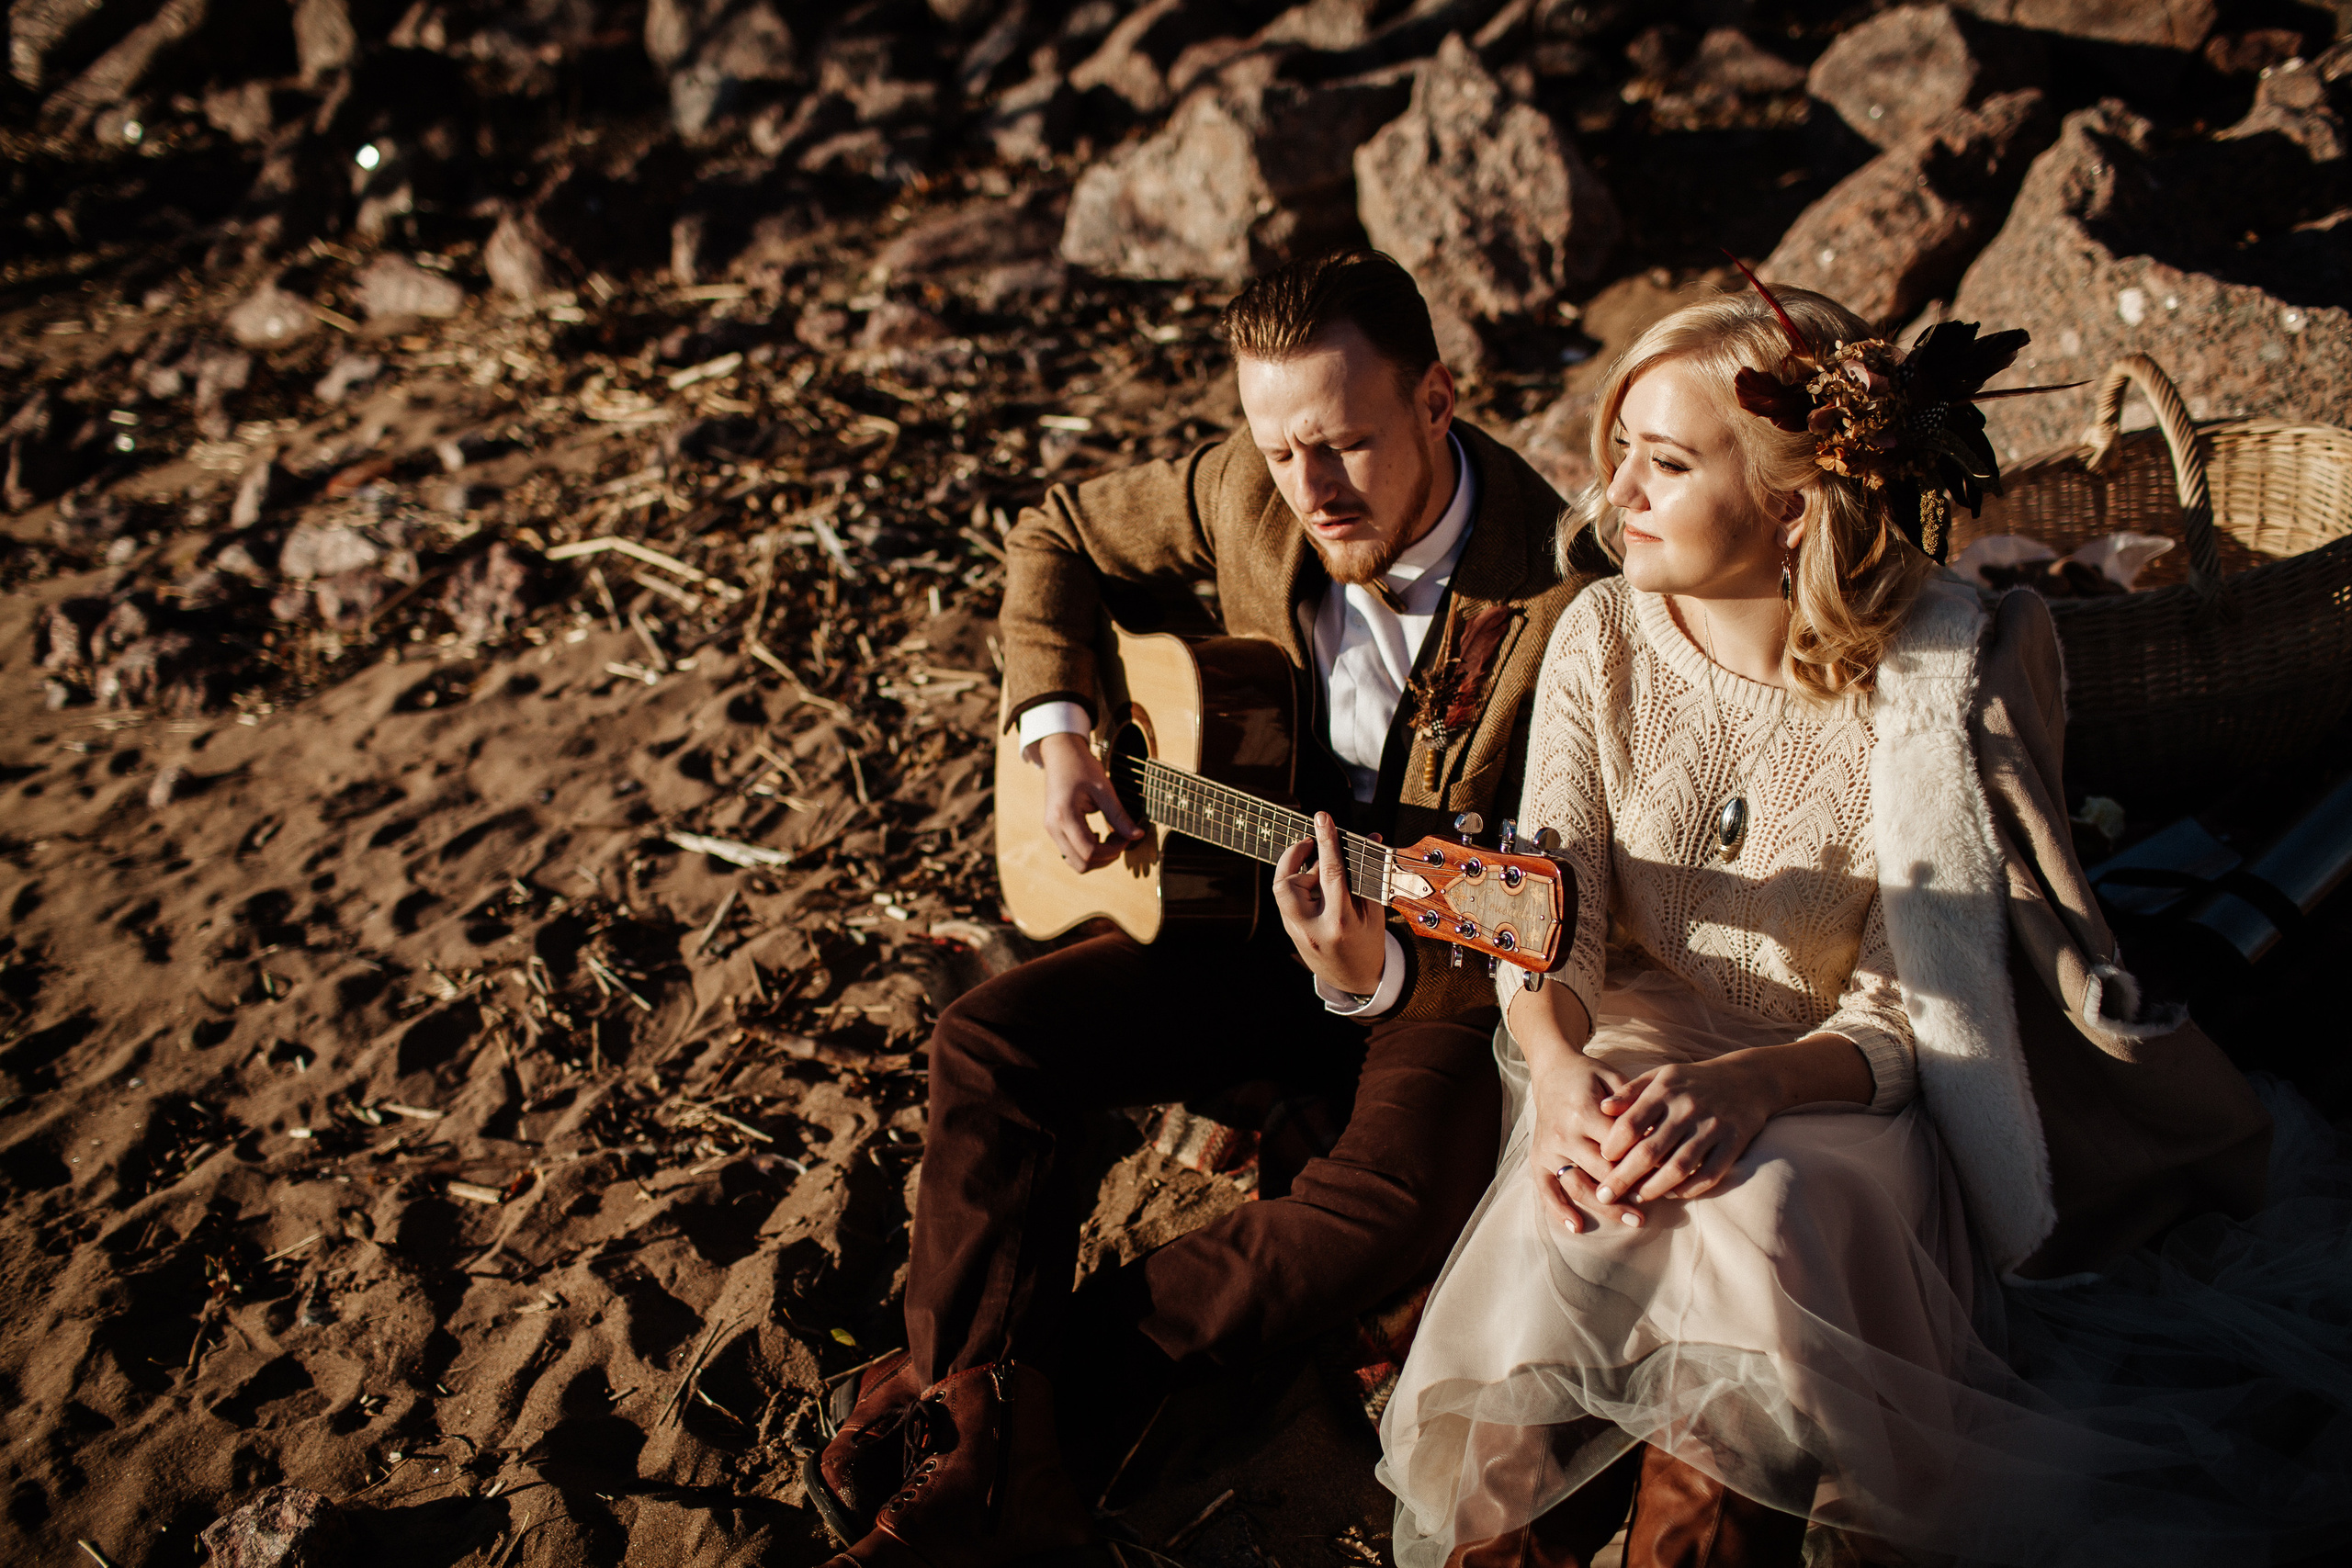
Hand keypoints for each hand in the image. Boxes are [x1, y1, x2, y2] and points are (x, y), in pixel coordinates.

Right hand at [1036, 730, 1140, 872]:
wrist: (1060, 754)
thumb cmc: (1081, 766)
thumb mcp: (1104, 789)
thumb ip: (1119, 815)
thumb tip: (1138, 835)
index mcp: (1064, 816)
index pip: (1090, 851)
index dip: (1113, 849)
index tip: (1127, 835)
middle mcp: (1053, 827)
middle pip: (1082, 863)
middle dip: (1106, 857)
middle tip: (1121, 838)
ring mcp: (1051, 830)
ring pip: (1076, 863)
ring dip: (1098, 857)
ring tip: (1112, 837)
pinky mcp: (1054, 830)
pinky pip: (1072, 853)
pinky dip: (1088, 852)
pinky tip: (1099, 836)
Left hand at [1272, 812, 1385, 995]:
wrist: (1355, 980)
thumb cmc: (1368, 942)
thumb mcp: (1373, 911)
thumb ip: (1367, 874)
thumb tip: (1370, 836)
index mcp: (1340, 921)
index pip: (1331, 873)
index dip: (1326, 842)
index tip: (1322, 817)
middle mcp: (1312, 928)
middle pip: (1288, 883)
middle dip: (1295, 858)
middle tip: (1310, 844)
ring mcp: (1296, 932)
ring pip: (1283, 890)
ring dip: (1299, 873)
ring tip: (1322, 871)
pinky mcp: (1289, 932)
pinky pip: (1287, 899)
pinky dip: (1300, 886)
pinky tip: (1316, 885)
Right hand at [1528, 1058, 1647, 1233]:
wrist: (1551, 1070)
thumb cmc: (1589, 1075)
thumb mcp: (1613, 1077)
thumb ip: (1632, 1103)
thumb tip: (1656, 1135)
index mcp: (1584, 1112)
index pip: (1620, 1147)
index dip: (1646, 1162)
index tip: (1668, 1173)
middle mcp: (1564, 1134)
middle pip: (1602, 1172)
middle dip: (1632, 1189)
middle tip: (1657, 1202)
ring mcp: (1549, 1149)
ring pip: (1579, 1186)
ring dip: (1607, 1208)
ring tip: (1635, 1220)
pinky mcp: (1537, 1158)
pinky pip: (1546, 1189)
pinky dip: (1559, 1210)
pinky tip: (1579, 1227)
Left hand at [1593, 1056, 1772, 1204]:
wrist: (1748, 1079)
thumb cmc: (1692, 1081)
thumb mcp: (1660, 1076)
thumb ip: (1630, 1092)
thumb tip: (1601, 1109)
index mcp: (1665, 1090)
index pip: (1630, 1124)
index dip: (1612, 1147)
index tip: (1600, 1162)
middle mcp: (1687, 1108)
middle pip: (1650, 1151)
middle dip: (1623, 1177)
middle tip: (1604, 1195)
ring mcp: (1712, 1127)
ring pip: (1678, 1167)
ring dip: (1653, 1188)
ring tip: (1636, 1197)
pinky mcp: (1733, 1143)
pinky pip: (1708, 1174)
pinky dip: (1688, 1189)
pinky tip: (1670, 1194)